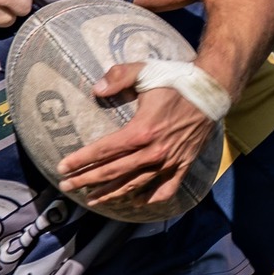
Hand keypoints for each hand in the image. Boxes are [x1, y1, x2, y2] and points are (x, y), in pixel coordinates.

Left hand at [55, 63, 218, 211]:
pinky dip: (149, 199)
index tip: (62, 167)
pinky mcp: (182, 165)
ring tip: (92, 199)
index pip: (104, 151)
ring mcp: (168, 162)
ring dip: (111, 194)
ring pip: (134, 185)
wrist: (211, 91)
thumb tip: (96, 89)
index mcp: (141, 131)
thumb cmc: (176, 80)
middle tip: (67, 187)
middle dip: (86, 180)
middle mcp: (153, 152)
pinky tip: (136, 202)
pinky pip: (165, 190)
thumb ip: (118, 77)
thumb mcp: (145, 71)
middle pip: (113, 172)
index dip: (81, 160)